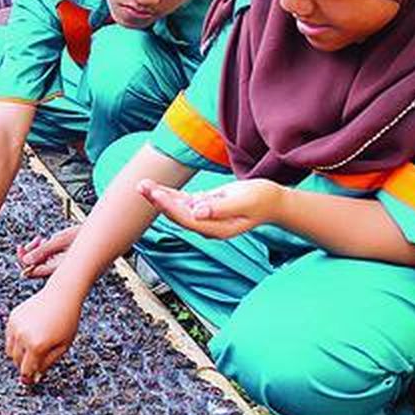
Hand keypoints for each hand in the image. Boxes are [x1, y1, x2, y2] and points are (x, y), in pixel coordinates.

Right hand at [4, 288, 81, 384]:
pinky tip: (30, 336)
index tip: (31, 380)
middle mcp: (23, 337)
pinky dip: (16, 341)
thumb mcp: (63, 346)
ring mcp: (16, 326)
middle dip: (24, 365)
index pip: (26, 370)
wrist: (61, 295)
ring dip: (19, 354)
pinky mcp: (12, 317)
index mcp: (37, 346)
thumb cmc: (67, 321)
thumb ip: (48, 363)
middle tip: (34, 363)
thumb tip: (35, 376)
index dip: (29, 378)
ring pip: (10, 350)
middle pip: (16, 361)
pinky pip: (9, 336)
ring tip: (32, 349)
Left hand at [16, 224, 79, 277]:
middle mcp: (56, 270)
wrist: (100, 237)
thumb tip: (25, 260)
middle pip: (34, 266)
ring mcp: (58, 265)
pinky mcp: (60, 259)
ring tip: (41, 239)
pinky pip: (46, 257)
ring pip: (39, 260)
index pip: (32, 271)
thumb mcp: (60, 241)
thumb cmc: (84, 238)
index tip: (21, 247)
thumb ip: (42, 250)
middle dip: (30, 253)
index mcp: (57, 270)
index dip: (23, 260)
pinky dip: (43, 248)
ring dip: (37, 249)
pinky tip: (46, 240)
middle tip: (34, 241)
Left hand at [138, 177, 284, 239]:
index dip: (170, 207)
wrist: (272, 200)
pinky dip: (169, 194)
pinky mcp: (204, 207)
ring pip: (177, 207)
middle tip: (142, 187)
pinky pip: (183, 201)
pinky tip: (156, 188)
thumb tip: (198, 212)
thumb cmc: (262, 199)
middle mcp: (207, 225)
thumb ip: (221, 208)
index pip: (187, 219)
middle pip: (177, 214)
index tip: (156, 194)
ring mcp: (204, 217)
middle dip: (158, 201)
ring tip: (143, 185)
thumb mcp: (244, 201)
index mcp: (216, 228)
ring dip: (160, 196)